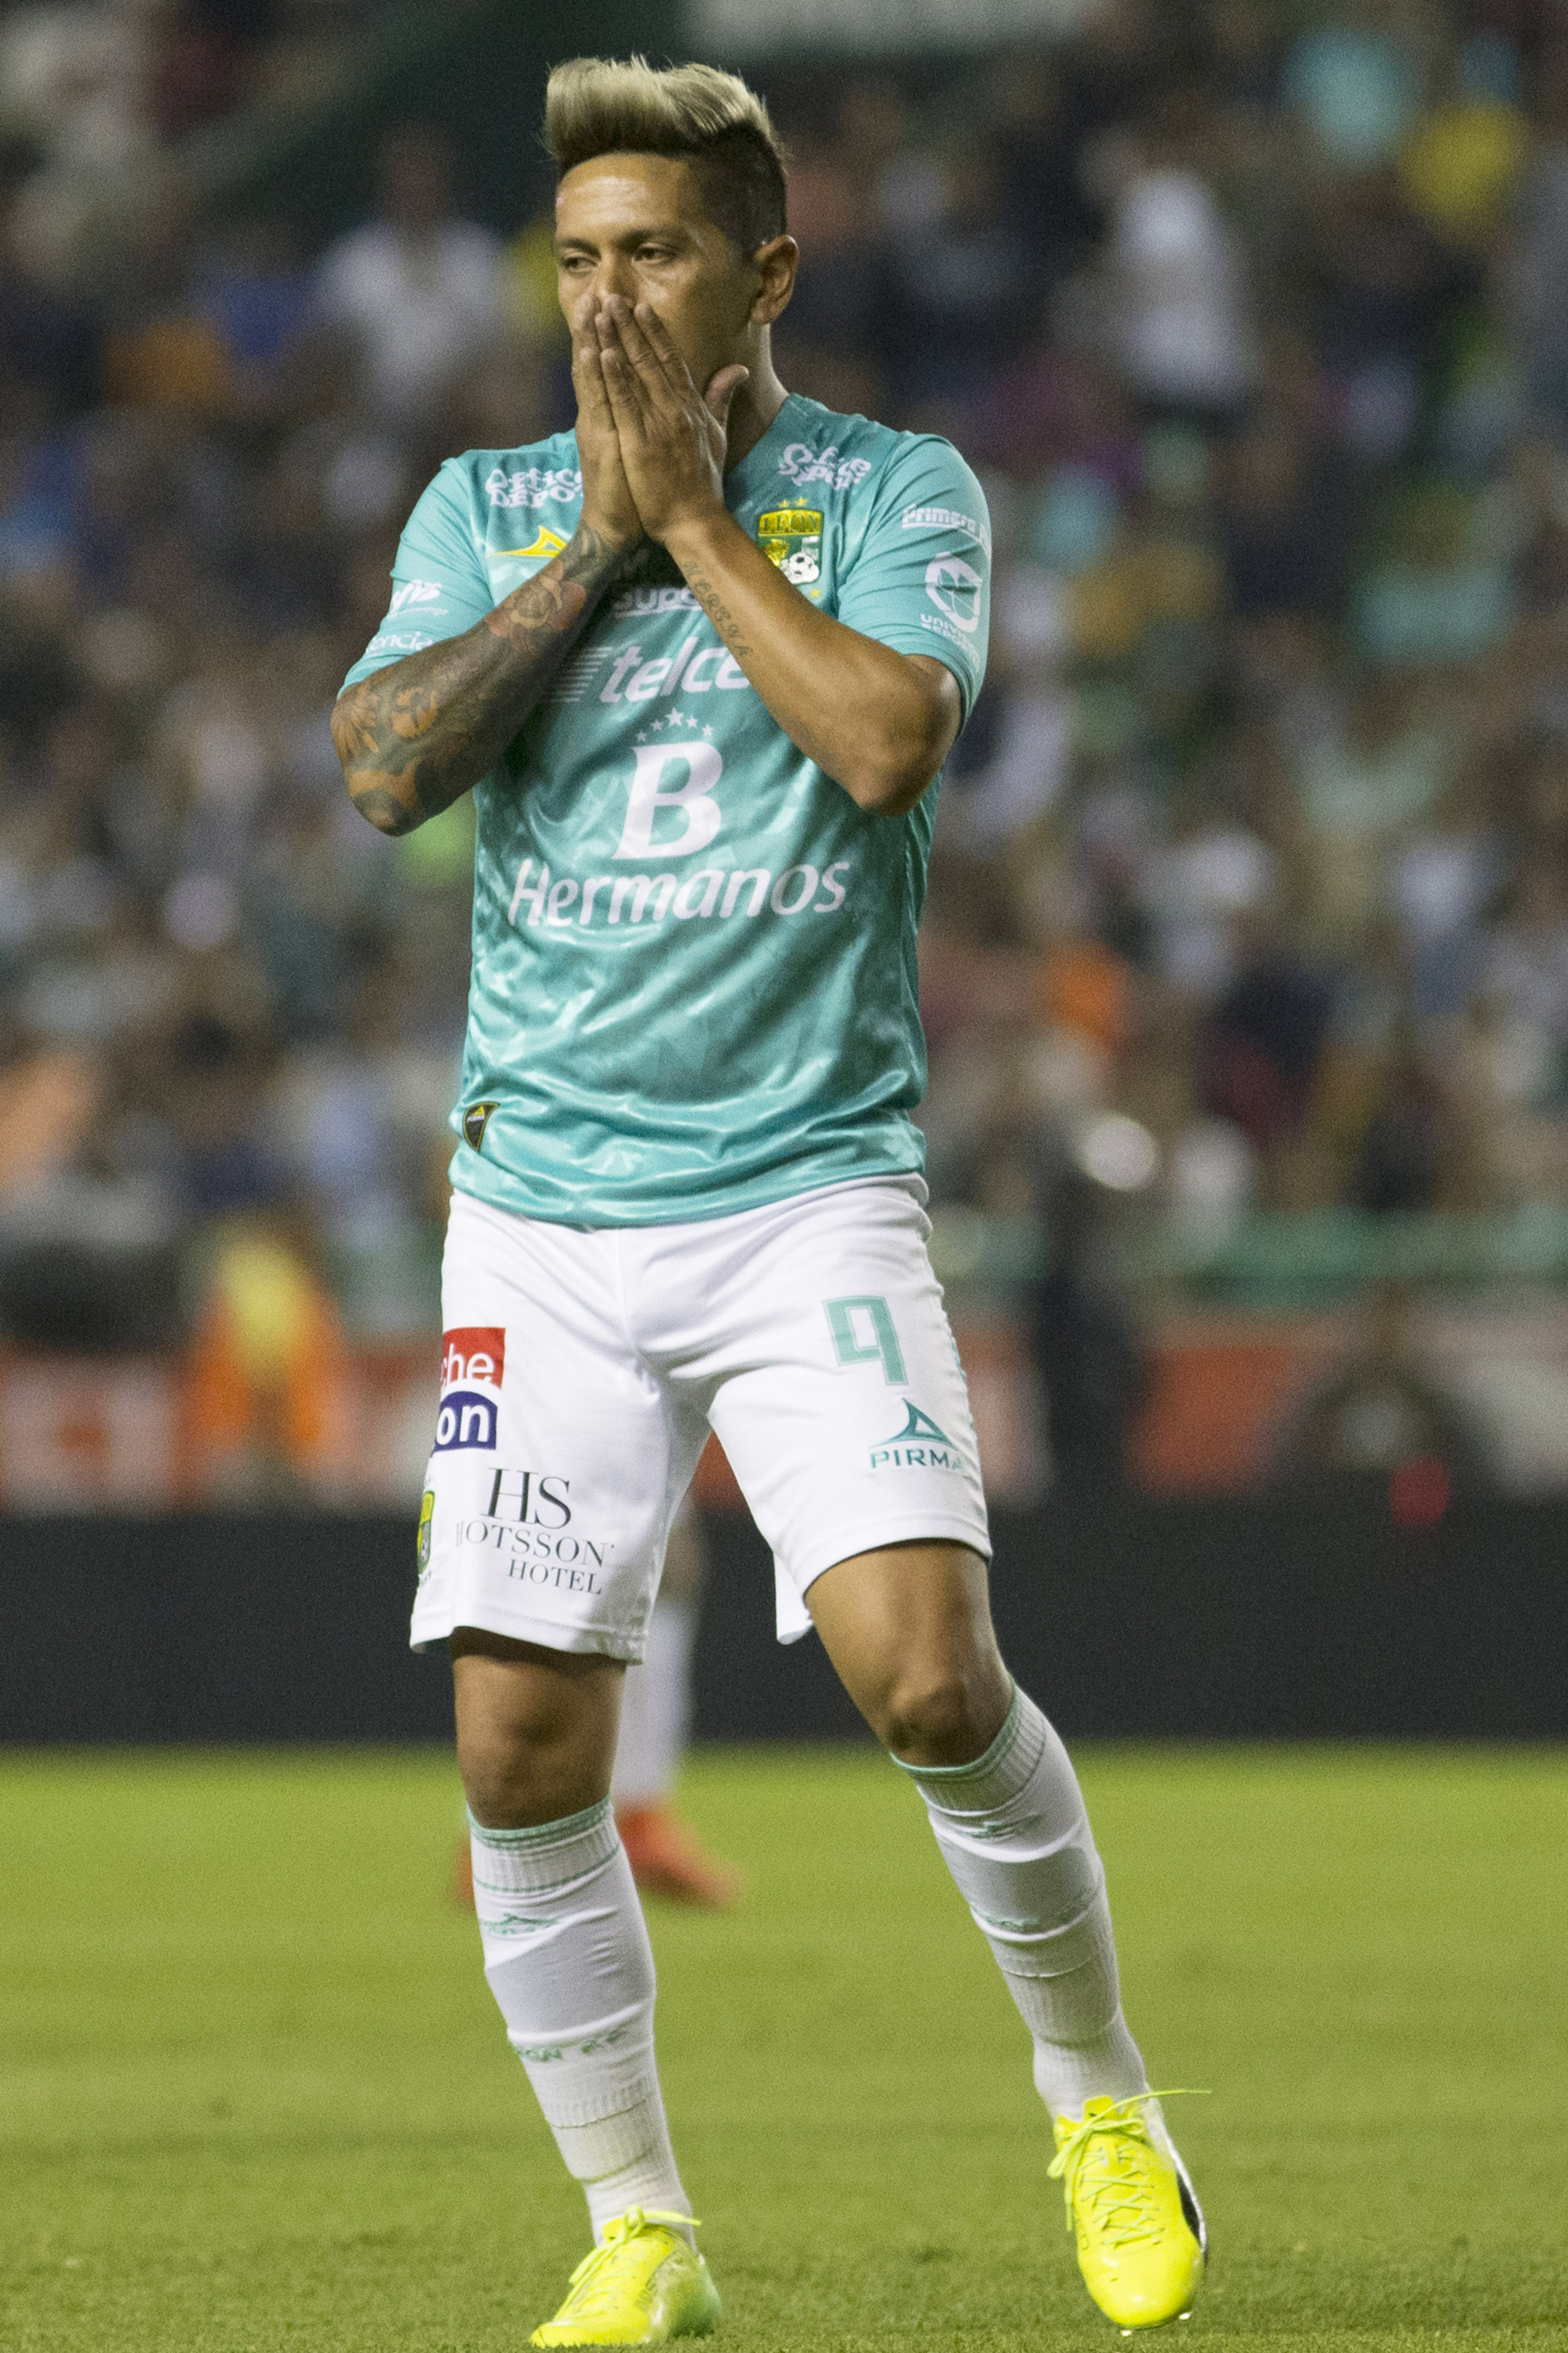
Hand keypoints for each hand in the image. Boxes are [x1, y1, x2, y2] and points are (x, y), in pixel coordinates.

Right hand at [570, 291, 642, 553]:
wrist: (618, 526)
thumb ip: (667, 414)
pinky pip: (598, 403)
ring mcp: (598, 425)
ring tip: (591, 306)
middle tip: (599, 289)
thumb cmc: (639, 489)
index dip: (616, 335)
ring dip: (591, 339)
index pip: (614, 366)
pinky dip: (596, 375)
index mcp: (615, 413)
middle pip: (600, 362)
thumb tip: (680, 394)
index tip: (618, 303)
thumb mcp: (652, 446)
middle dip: (600, 326)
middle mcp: (601, 414)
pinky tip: (595, 351)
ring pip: (594, 374)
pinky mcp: (600, 441)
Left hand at [594, 296, 748, 545]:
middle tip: (614, 296)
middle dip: (631, 325)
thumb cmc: (704, 485)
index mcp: (691, 407)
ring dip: (618, 339)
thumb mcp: (718, 437)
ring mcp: (658, 425)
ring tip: (602, 311)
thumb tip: (738, 370)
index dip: (655, 332)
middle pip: (650, 358)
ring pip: (635, 373)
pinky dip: (614, 376)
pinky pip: (625, 403)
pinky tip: (602, 353)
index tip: (641, 307)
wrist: (696, 523)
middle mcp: (676, 409)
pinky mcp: (641, 443)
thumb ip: (721, 399)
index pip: (671, 361)